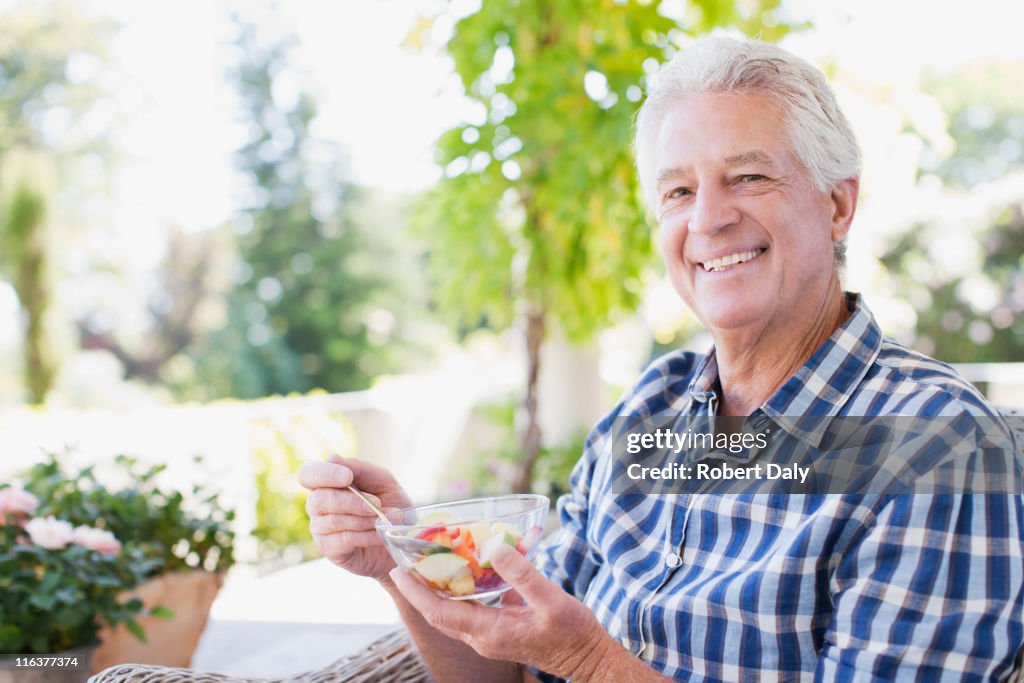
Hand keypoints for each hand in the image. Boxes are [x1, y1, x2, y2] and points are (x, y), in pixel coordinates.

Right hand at [297, 454, 411, 583]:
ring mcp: (320, 528)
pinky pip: (343, 539)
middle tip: (377, 503)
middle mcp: (318, 505)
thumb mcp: (382, 481)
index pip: (308, 474)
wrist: (403, 537)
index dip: (324, 474)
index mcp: (327, 483)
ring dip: (363, 519)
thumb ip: (359, 468)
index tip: (348, 477)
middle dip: (351, 501)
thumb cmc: (390, 504)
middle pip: (319, 499)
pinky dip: (365, 535)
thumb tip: (331, 457)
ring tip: (384, 519)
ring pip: (333, 520)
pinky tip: (379, 534)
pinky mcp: (329, 549)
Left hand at [389, 544, 616, 680]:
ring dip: (437, 589)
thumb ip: (522, 574)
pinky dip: (461, 590)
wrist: (587, 657)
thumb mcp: (551, 599)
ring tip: (427, 561)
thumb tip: (493, 548)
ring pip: (453, 612)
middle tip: (405, 561)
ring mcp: (490, 636)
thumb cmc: (572, 633)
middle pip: (439, 613)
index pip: (440, 612)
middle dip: (419, 588)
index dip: (416, 592)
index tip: (398, 571)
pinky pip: (470, 610)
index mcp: (489, 632)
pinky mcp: (500, 630)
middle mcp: (483, 637)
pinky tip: (465, 569)